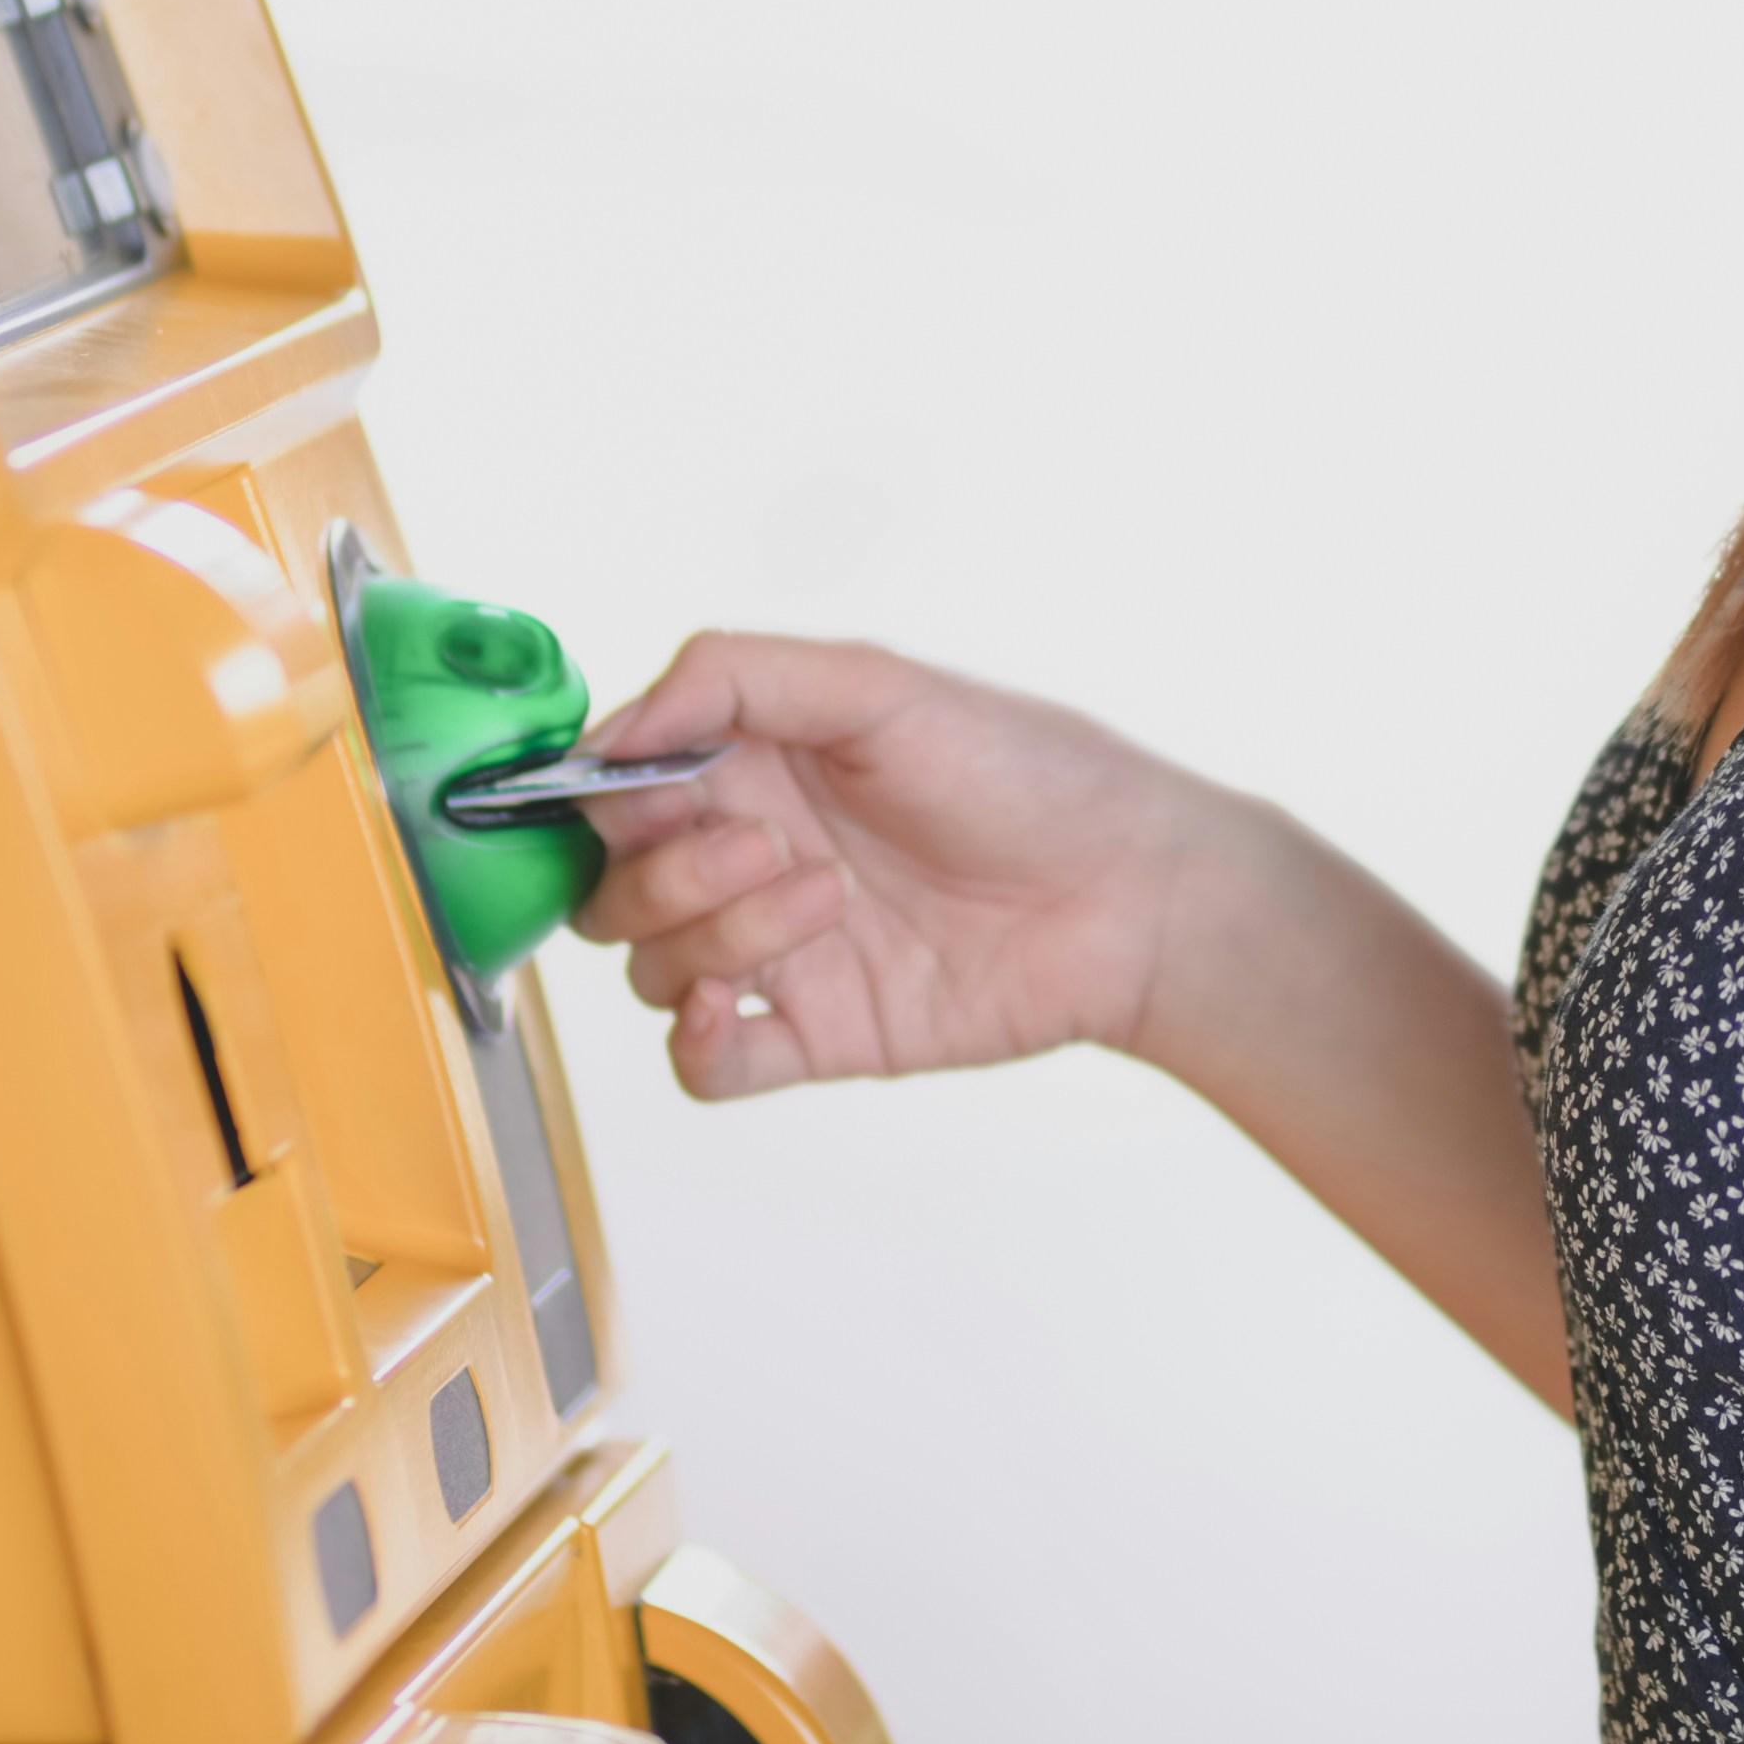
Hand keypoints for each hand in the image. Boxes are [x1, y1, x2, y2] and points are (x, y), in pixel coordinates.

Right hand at [563, 633, 1212, 1101]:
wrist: (1135, 892)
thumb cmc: (1026, 772)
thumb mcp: (878, 684)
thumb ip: (734, 678)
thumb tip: (608, 730)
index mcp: (753, 765)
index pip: (615, 792)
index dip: (612, 799)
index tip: (656, 795)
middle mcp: (751, 856)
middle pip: (615, 889)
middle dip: (668, 872)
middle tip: (769, 846)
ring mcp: (781, 952)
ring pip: (655, 971)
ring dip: (714, 936)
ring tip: (826, 898)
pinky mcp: (819, 1034)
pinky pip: (704, 1065)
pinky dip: (694, 1044)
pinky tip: (735, 1009)